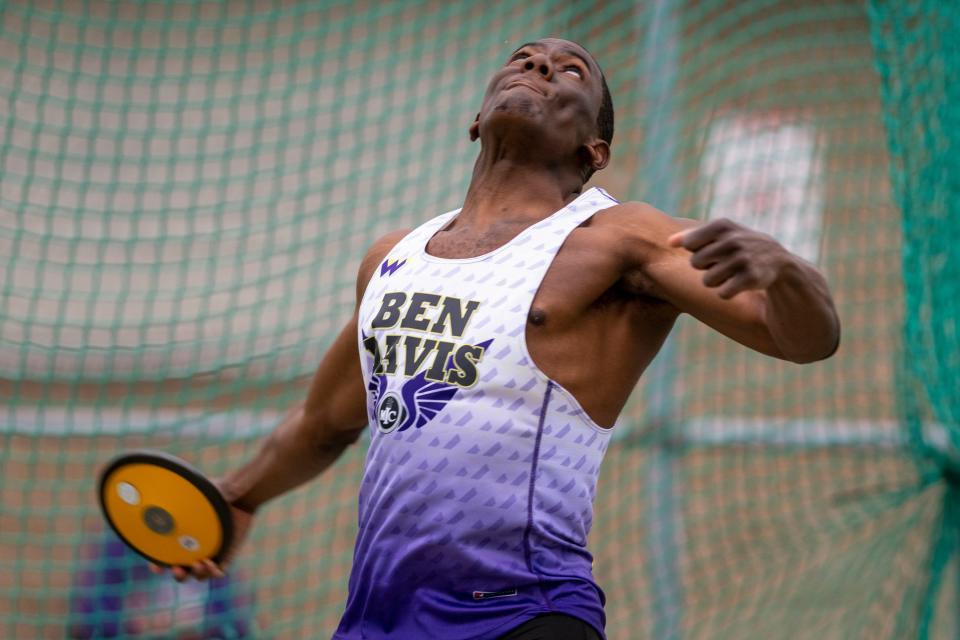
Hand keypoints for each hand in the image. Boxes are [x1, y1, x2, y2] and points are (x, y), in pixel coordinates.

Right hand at [148, 479, 254, 581]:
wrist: (241, 494)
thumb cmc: (216, 491)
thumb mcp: (197, 493)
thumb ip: (184, 496)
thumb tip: (166, 491)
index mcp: (183, 537)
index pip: (165, 557)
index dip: (157, 565)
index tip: (156, 567)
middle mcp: (195, 548)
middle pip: (181, 571)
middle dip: (178, 574)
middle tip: (178, 569)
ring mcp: (211, 553)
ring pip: (199, 574)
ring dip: (197, 573)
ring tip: (200, 563)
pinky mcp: (228, 554)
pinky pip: (219, 572)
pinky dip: (214, 573)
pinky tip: (213, 565)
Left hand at [668, 218, 789, 299]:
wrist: (775, 259)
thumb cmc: (737, 244)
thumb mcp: (719, 233)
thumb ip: (691, 235)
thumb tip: (668, 242)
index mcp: (722, 225)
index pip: (689, 244)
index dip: (696, 250)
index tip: (711, 248)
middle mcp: (733, 240)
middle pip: (695, 263)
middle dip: (705, 267)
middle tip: (721, 263)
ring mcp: (743, 259)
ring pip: (707, 281)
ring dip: (715, 281)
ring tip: (730, 273)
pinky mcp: (751, 278)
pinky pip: (722, 293)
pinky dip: (727, 292)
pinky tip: (738, 283)